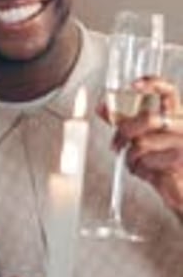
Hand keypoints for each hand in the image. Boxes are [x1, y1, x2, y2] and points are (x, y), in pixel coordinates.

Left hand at [111, 77, 182, 213]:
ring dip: (132, 158)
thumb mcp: (145, 141)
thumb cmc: (165, 167)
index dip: (152, 83)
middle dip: (124, 132)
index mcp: (176, 117)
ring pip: (141, 143)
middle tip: (116, 145)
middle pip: (146, 118)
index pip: (168, 91)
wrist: (182, 192)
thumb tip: (103, 107)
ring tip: (139, 165)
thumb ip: (127, 122)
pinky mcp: (179, 162)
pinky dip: (140, 170)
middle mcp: (182, 127)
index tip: (132, 85)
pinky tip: (149, 173)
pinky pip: (146, 162)